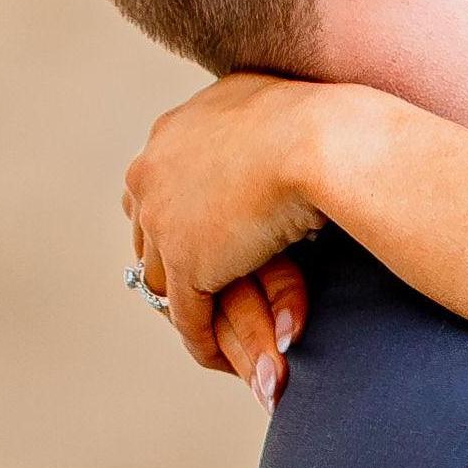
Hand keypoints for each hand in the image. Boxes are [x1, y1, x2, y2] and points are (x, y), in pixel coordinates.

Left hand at [124, 76, 335, 373]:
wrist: (320, 138)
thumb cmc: (320, 121)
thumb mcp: (277, 109)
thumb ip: (260, 123)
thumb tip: (274, 117)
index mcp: (173, 130)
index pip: (157, 183)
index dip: (175, 214)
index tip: (199, 234)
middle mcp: (154, 168)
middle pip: (147, 230)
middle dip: (166, 259)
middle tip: (196, 287)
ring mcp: (164, 219)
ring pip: (161, 277)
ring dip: (185, 303)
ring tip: (208, 325)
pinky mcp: (186, 263)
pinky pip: (187, 315)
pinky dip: (202, 340)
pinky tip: (222, 358)